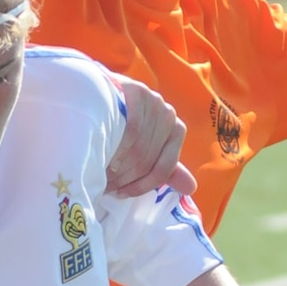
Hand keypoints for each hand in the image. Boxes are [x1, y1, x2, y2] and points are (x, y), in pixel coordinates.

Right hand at [106, 76, 195, 196]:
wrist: (94, 93)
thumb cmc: (121, 126)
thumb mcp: (143, 149)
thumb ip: (163, 168)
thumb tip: (191, 188)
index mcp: (175, 130)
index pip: (164, 168)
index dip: (141, 186)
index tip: (121, 194)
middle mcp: (168, 114)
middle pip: (148, 159)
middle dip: (126, 179)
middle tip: (106, 187)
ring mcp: (154, 101)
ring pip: (140, 148)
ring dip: (119, 169)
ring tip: (102, 176)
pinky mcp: (137, 91)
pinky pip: (132, 130)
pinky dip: (119, 150)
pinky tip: (104, 159)